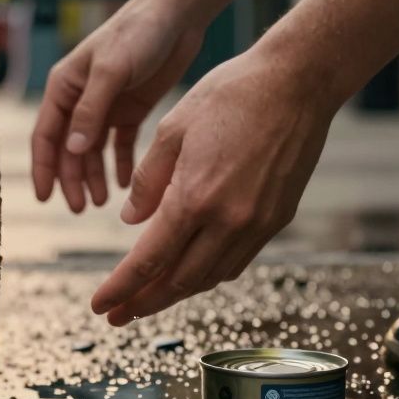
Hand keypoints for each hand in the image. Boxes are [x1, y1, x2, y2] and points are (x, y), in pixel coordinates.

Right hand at [32, 0, 204, 211]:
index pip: (46, 135)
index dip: (44, 168)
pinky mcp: (131, 108)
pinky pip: (119, 144)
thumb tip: (72, 151)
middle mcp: (79, 99)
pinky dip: (119, 164)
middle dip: (71, 179)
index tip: (45, 198)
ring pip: (92, 150)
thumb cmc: (137, 33)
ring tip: (102, 202)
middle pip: (69, 148)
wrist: (176, 14)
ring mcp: (106, 105)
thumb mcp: (111, 71)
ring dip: (93, 175)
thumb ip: (91, 111)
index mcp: (64, 87)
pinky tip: (123, 183)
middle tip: (80, 209)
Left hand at [90, 47, 337, 324]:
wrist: (297, 83)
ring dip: (176, 293)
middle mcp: (228, 220)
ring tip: (148, 299)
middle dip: (144, 303)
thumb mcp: (171, 130)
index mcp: (194, 197)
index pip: (149, 260)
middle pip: (180, 281)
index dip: (122, 289)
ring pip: (210, 276)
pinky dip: (207, 273)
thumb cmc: (229, 95)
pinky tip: (188, 271)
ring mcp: (257, 223)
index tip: (101, 307)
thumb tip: (131, 222)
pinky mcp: (277, 218)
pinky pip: (236, 261)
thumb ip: (148, 182)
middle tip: (118, 316)